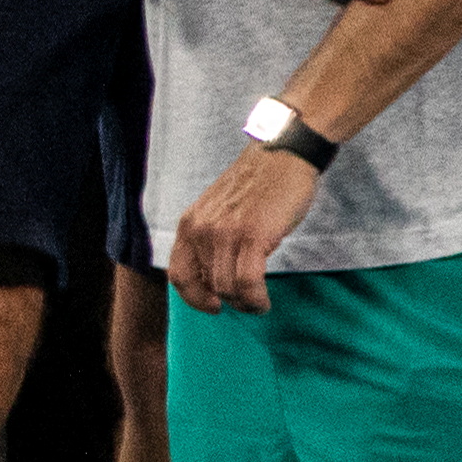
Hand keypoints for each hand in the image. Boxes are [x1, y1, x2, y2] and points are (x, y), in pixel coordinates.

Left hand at [169, 144, 323, 314]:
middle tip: (247, 302)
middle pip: (207, 285)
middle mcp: (201, 230)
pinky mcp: (252, 236)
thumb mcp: (218, 210)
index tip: (212, 306)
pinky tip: (263, 301)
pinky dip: (255, 299)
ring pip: (227, 288)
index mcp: (189, 224)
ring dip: (245, 303)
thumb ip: (210, 238)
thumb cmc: (257, 186)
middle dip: (229, 300)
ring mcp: (225, 233)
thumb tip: (212, 278)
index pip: (178, 274)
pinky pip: (247, 283)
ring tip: (258, 303)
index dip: (193, 297)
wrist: (282, 155)